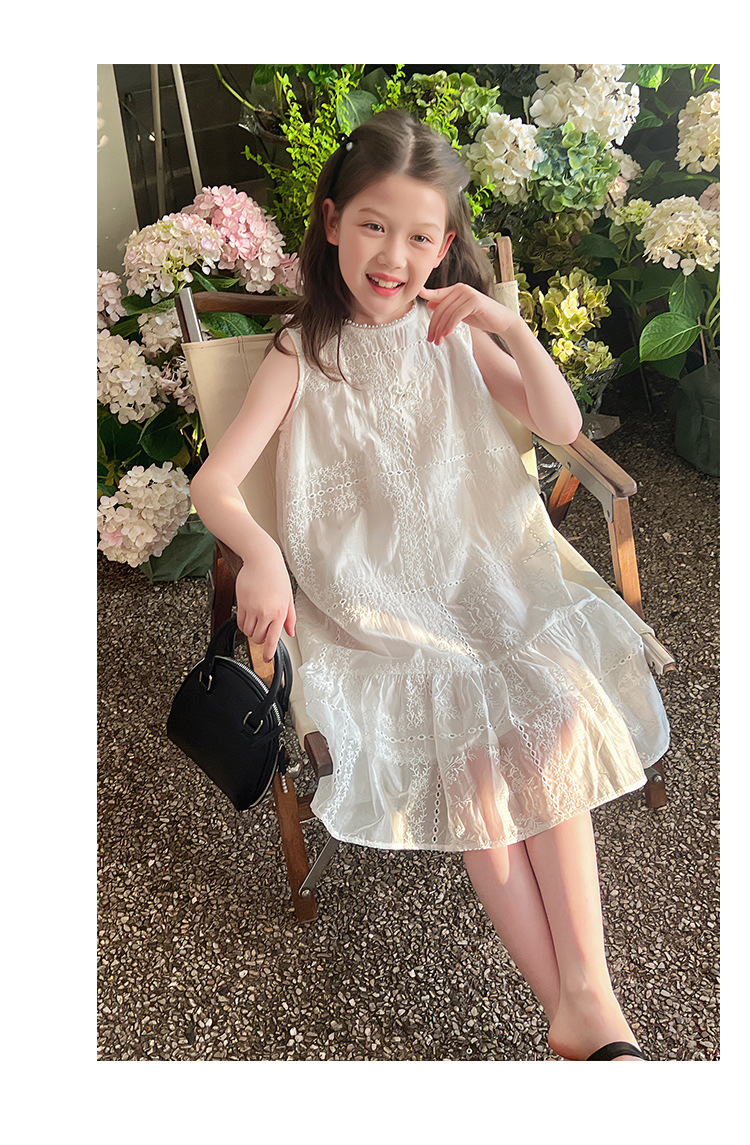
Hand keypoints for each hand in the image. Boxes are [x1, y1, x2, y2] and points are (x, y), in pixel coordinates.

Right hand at [235, 538, 296, 662]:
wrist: (262, 560)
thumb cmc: (277, 576)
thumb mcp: (289, 597)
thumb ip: (290, 617)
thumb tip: (291, 632)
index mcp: (280, 612)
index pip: (273, 639)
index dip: (269, 652)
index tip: (267, 659)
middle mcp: (266, 612)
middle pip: (259, 638)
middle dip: (261, 639)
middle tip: (264, 631)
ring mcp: (253, 609)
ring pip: (249, 632)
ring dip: (252, 631)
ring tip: (257, 622)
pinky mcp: (242, 604)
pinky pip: (240, 623)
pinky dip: (244, 625)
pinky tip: (248, 618)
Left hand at [418, 283, 515, 343]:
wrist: (502, 322)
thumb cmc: (481, 317)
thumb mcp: (460, 313)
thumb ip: (447, 308)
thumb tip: (430, 304)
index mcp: (456, 289)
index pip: (437, 294)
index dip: (426, 294)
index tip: (417, 293)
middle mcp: (461, 288)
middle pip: (440, 307)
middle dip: (433, 325)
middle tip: (430, 339)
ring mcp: (468, 293)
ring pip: (447, 313)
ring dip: (440, 329)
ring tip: (437, 341)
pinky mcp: (474, 301)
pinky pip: (456, 315)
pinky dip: (450, 326)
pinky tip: (446, 335)